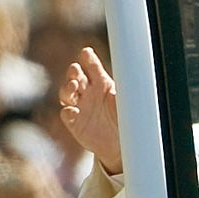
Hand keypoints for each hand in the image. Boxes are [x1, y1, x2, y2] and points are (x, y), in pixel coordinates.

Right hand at [59, 46, 124, 174]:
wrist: (121, 145)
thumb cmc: (126, 120)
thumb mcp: (128, 102)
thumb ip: (127, 90)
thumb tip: (132, 75)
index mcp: (102, 84)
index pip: (93, 67)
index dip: (88, 59)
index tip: (86, 53)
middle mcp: (89, 93)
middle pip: (76, 77)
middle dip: (73, 72)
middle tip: (76, 71)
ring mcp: (80, 107)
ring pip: (66, 92)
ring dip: (67, 88)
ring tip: (74, 87)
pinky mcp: (75, 122)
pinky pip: (66, 114)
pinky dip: (67, 111)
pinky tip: (74, 111)